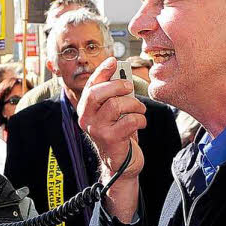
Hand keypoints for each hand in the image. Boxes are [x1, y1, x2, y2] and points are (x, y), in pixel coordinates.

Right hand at [78, 57, 146, 221]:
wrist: (122, 164)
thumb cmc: (119, 134)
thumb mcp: (114, 112)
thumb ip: (113, 95)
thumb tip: (120, 73)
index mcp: (85, 109)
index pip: (90, 85)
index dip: (101, 71)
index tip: (113, 61)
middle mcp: (86, 119)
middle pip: (98, 93)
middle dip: (118, 86)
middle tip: (130, 88)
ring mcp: (96, 130)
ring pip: (116, 105)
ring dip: (134, 105)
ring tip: (139, 111)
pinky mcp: (110, 140)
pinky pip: (129, 121)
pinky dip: (140, 120)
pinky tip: (140, 124)